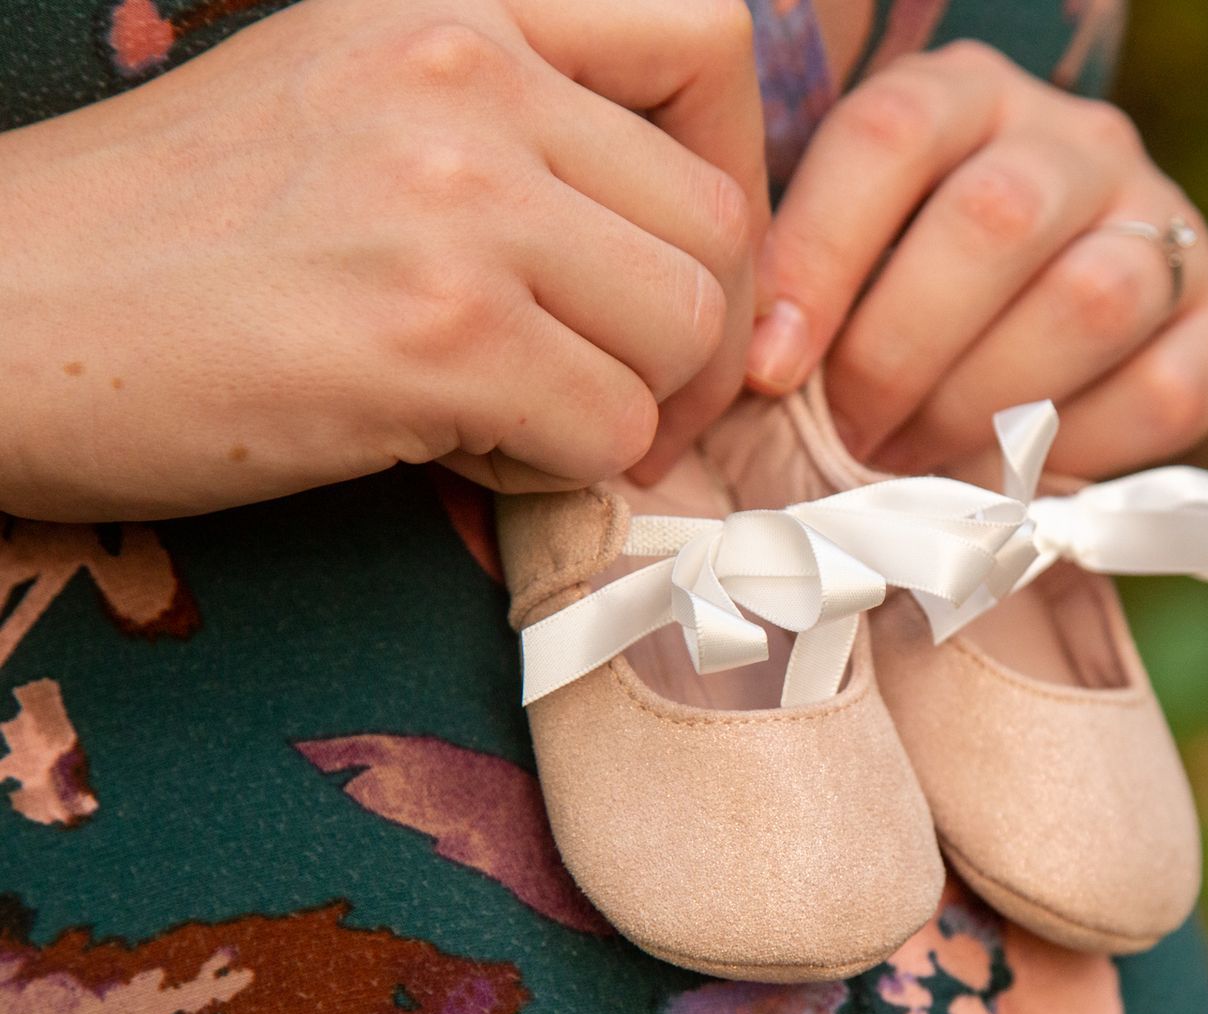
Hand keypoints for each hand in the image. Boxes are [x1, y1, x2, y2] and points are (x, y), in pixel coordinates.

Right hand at [0, 0, 766, 521]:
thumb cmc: (165, 238)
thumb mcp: (347, 106)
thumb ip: (514, 133)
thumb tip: (686, 249)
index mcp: (451, 0)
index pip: (707, 42)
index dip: (738, 172)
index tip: (694, 266)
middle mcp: (464, 72)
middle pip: (718, 221)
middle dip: (696, 338)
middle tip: (618, 396)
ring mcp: (453, 198)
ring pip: (688, 329)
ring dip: (632, 408)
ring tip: (524, 421)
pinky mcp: (436, 333)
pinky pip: (610, 429)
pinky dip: (562, 470)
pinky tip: (461, 452)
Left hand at [745, 41, 1207, 478]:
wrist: (1084, 382)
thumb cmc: (929, 326)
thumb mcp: (859, 274)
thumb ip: (805, 291)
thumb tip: (738, 372)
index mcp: (973, 97)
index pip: (890, 134)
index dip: (818, 257)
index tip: (767, 369)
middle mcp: (1082, 143)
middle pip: (996, 217)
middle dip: (902, 348)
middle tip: (851, 434)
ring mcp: (1172, 229)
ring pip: (1089, 300)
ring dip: (983, 406)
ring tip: (917, 469)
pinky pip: (1162, 391)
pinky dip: (1075, 456)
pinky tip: (1016, 486)